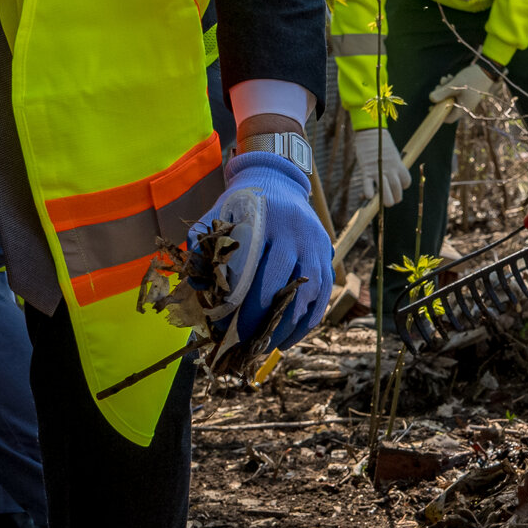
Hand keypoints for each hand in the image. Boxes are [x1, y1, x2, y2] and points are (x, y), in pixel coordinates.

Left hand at [190, 152, 332, 349]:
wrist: (276, 180)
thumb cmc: (241, 204)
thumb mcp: (217, 215)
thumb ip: (204, 247)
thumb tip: (200, 289)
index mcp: (267, 221)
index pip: (255, 270)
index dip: (241, 303)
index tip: (225, 326)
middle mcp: (297, 234)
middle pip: (283, 286)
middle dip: (262, 320)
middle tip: (243, 345)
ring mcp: (316, 246)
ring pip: (308, 295)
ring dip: (287, 326)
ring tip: (265, 347)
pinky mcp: (328, 256)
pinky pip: (322, 296)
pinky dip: (307, 321)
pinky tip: (288, 339)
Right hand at [352, 128, 411, 207]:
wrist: (371, 133)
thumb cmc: (382, 144)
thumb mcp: (393, 154)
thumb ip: (394, 166)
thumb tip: (393, 177)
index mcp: (399, 165)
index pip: (406, 182)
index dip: (403, 187)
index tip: (399, 187)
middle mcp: (390, 169)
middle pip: (397, 190)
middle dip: (395, 198)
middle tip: (391, 201)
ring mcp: (378, 170)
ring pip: (385, 191)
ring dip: (385, 200)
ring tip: (382, 203)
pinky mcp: (366, 170)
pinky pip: (368, 185)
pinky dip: (368, 192)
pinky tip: (368, 195)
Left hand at [429, 59, 497, 119]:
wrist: (487, 70)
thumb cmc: (472, 78)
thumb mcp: (455, 84)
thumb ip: (443, 92)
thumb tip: (430, 99)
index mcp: (463, 108)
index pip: (449, 119)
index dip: (439, 114)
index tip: (431, 106)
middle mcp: (465, 106)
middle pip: (448, 106)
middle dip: (441, 96)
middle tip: (438, 86)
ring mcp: (466, 99)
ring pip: (451, 97)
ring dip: (445, 88)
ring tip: (444, 78)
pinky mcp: (467, 93)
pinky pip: (455, 92)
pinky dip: (451, 86)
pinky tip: (449, 77)